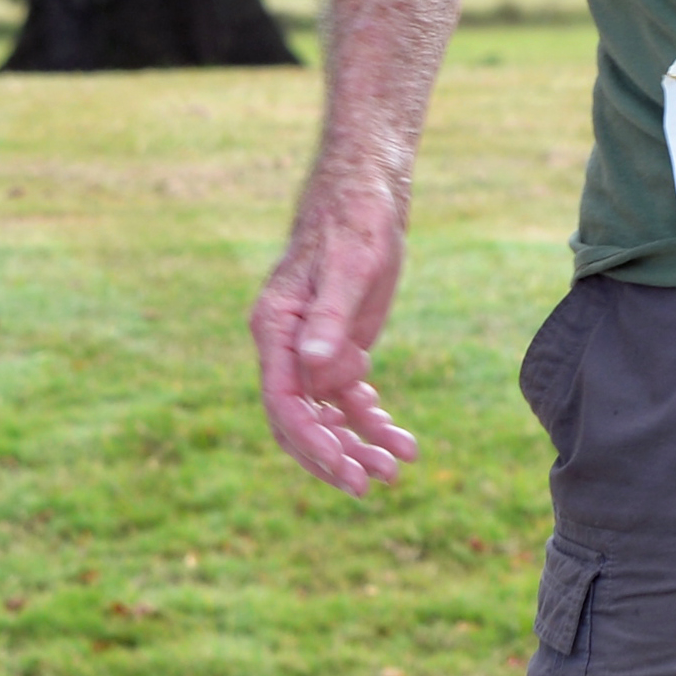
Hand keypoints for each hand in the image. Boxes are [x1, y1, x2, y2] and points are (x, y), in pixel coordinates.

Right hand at [254, 174, 422, 492]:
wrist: (370, 192)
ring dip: (357, 444)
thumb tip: (312, 365)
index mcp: (275, 327)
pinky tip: (399, 439)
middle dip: (334, 455)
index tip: (346, 473)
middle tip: (374, 483)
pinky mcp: (338, 347)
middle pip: (299, 420)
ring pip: (326, 415)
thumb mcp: (353, 264)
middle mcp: (285, 345)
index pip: (283, 402)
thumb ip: (330, 317)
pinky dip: (370, 420)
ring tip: (398, 466)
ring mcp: (310, 350)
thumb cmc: (357, 219)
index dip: (311, 443)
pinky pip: (348, 398)